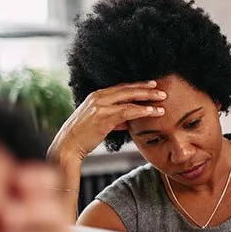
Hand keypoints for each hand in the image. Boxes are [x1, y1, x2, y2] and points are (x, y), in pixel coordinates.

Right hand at [48, 81, 167, 163]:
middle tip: (162, 91)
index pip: (121, 87)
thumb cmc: (84, 136)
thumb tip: (129, 121)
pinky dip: (142, 110)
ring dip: (148, 98)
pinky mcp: (103, 116)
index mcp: (96, 96)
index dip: (138, 86)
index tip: (152, 86)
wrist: (68, 146)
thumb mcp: (100, 123)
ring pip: (129, 97)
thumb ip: (115, 119)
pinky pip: (127, 111)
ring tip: (162, 100)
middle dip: (146, 89)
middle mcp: (98, 97)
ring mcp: (100, 105)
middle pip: (127, 89)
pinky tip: (153, 112)